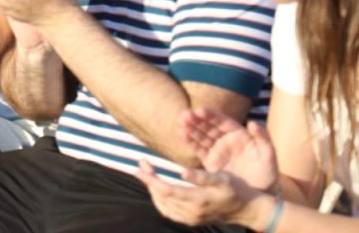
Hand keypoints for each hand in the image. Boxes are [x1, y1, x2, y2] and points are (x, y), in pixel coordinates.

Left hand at [136, 161, 261, 226]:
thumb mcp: (222, 179)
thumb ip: (202, 176)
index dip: (150, 179)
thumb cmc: (236, 189)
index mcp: (198, 200)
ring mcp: (191, 219)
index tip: (138, 168)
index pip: (166, 190)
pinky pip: (169, 212)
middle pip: (161, 197)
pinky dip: (159, 200)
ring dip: (152, 190)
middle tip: (142, 164)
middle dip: (148, 180)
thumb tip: (182, 173)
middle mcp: (192, 212)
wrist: (247, 210)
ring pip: (162, 206)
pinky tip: (158, 189)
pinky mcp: (191, 221)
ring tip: (148, 173)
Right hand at [181, 109, 278, 189]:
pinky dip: (190, 142)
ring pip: (201, 136)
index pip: (223, 121)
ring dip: (190, 128)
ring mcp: (217, 150)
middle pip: (209, 126)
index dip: (211, 115)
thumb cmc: (267, 172)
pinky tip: (182, 134)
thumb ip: (263, 138)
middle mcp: (226, 140)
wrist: (259, 193)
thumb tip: (252, 123)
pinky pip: (199, 149)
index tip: (200, 110)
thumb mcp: (269, 154)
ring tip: (180, 122)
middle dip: (197, 120)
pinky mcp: (210, 161)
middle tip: (185, 114)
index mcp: (239, 134)